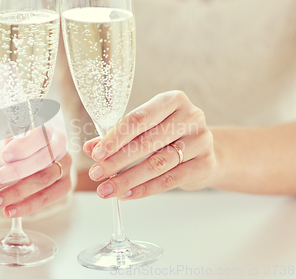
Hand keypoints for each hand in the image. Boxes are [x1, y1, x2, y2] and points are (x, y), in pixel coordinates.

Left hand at [0, 125, 71, 217]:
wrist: (20, 159)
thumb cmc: (9, 148)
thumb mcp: (1, 143)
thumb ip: (2, 147)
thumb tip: (5, 157)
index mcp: (44, 128)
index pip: (38, 135)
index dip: (22, 146)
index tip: (4, 156)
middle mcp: (59, 145)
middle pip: (41, 160)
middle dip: (14, 174)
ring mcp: (65, 165)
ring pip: (44, 180)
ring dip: (17, 193)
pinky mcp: (65, 184)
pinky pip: (48, 197)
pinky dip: (27, 205)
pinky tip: (10, 210)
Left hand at [83, 91, 216, 199]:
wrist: (204, 153)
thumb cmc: (169, 137)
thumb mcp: (145, 131)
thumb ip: (117, 137)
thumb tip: (90, 148)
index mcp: (172, 100)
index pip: (138, 119)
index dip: (115, 138)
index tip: (96, 154)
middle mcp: (190, 117)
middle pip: (146, 142)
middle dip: (116, 161)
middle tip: (96, 174)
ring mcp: (201, 140)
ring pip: (157, 164)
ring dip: (127, 179)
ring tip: (107, 189)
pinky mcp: (205, 163)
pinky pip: (170, 180)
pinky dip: (145, 189)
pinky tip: (126, 195)